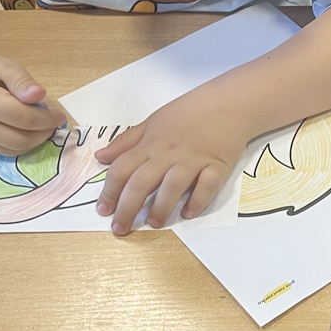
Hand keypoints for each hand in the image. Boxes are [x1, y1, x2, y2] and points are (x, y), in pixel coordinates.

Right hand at [0, 50, 66, 155]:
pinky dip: (20, 144)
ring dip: (34, 142)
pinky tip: (28, 132)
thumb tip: (40, 95)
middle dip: (43, 133)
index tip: (60, 116)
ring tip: (43, 127)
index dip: (46, 119)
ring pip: (13, 150)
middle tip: (54, 123)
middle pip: (20, 139)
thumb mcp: (3, 66)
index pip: (23, 118)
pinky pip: (3, 151)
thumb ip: (21, 81)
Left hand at [93, 87, 251, 235]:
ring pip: (173, 185)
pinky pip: (207, 186)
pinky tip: (189, 212)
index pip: (122, 168)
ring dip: (161, 207)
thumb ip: (126, 141)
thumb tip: (101, 156)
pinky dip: (198, 201)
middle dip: (127, 208)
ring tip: (154, 223)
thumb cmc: (191, 111)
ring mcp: (195, 159)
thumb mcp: (153, 121)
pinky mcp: (218, 165)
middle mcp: (170, 152)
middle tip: (120, 228)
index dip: (109, 191)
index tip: (103, 210)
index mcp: (151, 142)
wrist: (230, 102)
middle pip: (142, 182)